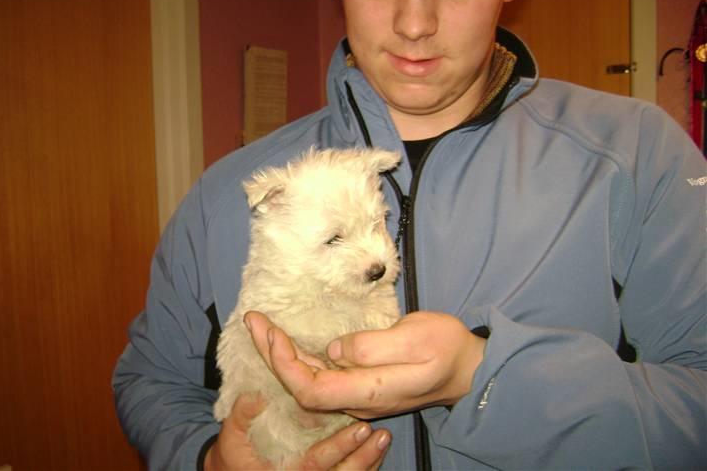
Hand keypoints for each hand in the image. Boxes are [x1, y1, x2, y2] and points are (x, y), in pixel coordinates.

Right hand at [204, 392, 390, 470]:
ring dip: (369, 460)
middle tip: (379, 434)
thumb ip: (244, 414)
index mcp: (287, 469)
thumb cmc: (236, 452)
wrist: (236, 470)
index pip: (318, 462)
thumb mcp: (233, 433)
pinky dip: (366, 465)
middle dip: (363, 456)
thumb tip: (255, 394)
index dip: (339, 448)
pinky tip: (378, 448)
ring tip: (384, 438)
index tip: (360, 429)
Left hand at [245, 311, 485, 418]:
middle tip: (254, 320)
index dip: (283, 364)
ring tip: (262, 327)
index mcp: (369, 391)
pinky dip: (299, 357)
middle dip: (273, 354)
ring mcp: (359, 394)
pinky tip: (288, 340)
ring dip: (282, 355)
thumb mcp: (417, 339)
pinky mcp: (362, 384)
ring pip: (309, 381)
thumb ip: (374, 347)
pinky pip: (321, 375)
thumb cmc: (447, 349)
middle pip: (302, 387)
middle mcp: (358, 399)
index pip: (310, 388)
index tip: (269, 331)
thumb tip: (335, 349)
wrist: (467, 369)